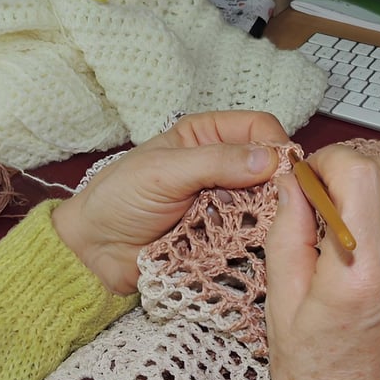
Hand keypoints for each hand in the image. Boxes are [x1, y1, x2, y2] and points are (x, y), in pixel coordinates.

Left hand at [52, 111, 286, 293]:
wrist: (96, 251)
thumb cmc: (119, 200)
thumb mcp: (164, 172)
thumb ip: (215, 162)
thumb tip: (268, 159)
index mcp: (206, 135)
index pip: (259, 128)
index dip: (276, 146)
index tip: (283, 173)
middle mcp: (221, 166)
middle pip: (270, 168)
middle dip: (276, 185)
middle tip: (273, 207)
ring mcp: (224, 202)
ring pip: (266, 203)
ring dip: (265, 215)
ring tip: (255, 228)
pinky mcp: (222, 235)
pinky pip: (252, 234)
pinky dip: (255, 239)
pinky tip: (249, 245)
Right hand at [264, 145, 379, 379]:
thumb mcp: (281, 307)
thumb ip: (286, 233)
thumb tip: (291, 183)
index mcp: (362, 274)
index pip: (360, 172)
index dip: (328, 162)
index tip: (308, 179)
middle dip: (359, 167)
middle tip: (329, 193)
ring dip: (378, 200)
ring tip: (346, 235)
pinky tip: (370, 266)